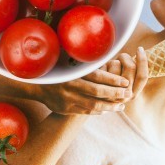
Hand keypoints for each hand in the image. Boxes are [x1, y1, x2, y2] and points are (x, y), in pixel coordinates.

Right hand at [34, 48, 148, 114]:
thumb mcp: (66, 60)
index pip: (96, 76)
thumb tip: (105, 53)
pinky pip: (86, 111)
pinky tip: (107, 109)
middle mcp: (70, 87)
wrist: (36, 86)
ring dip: (110, 106)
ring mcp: (68, 100)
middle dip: (114, 93)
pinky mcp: (66, 110)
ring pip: (93, 105)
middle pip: (97, 92)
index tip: (125, 81)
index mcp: (71, 72)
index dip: (112, 79)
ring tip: (121, 105)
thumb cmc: (56, 69)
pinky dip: (98, 111)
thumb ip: (83, 60)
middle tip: (128, 94)